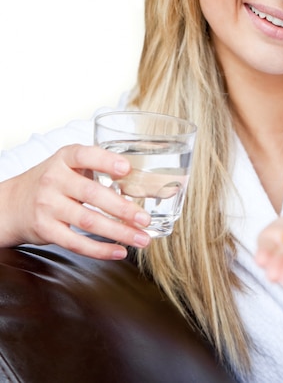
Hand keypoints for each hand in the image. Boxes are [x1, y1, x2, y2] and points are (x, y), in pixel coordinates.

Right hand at [0, 144, 151, 258]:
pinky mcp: (46, 229)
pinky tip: (119, 251)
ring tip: (141, 238)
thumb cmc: (54, 182)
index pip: (85, 155)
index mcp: (65, 159)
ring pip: (88, 221)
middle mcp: (54, 180)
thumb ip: (98, 167)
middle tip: (145, 218)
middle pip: (92, 194)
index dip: (106, 161)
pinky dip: (100, 249)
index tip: (126, 169)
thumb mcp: (70, 165)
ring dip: (119, 232)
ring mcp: (48, 205)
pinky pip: (76, 242)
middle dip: (122, 208)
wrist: (13, 204)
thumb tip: (140, 182)